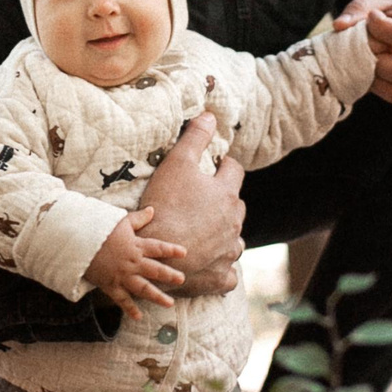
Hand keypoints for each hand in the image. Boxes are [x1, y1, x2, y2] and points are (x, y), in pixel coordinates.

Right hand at [82, 206, 188, 315]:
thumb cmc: (99, 229)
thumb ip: (138, 218)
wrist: (78, 242)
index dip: (171, 250)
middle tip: (182, 279)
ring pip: (143, 288)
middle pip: (155, 270)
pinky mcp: (110, 285)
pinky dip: (130, 309)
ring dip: (157, 296)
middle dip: (170, 275)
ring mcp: (122, 276)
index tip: (184, 253)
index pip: (158, 248)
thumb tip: (152, 210)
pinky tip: (139, 317)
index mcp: (136, 246)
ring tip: (170, 303)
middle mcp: (132, 262)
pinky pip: (122, 300)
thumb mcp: (120, 221)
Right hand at [135, 112, 244, 295]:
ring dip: (225, 236)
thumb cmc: (164, 206)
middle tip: (203, 201)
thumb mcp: (177, 163)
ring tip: (206, 234)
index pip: (234, 171)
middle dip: (224, 202)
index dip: (224, 165)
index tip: (215, 165)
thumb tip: (210, 115)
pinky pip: (229, 274)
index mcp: (226, 195)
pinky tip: (212, 265)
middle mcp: (233, 223)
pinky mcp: (220, 276)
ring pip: (235, 241)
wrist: (155, 253)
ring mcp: (228, 251)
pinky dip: (223, 269)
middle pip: (236, 207)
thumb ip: (195, 138)